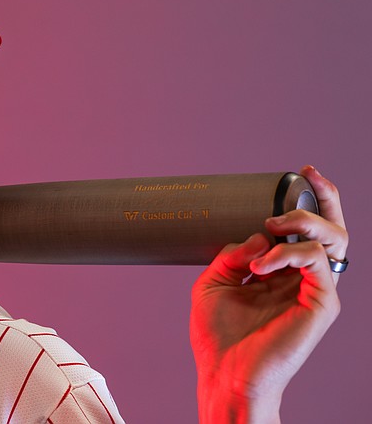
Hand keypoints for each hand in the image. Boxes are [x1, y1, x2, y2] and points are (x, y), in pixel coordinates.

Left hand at [190, 166, 345, 422]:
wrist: (223, 374)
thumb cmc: (219, 335)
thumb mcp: (213, 282)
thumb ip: (232, 254)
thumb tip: (260, 235)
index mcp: (282, 272)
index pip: (307, 230)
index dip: (312, 199)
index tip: (300, 173)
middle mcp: (303, 278)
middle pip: (332, 229)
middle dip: (323, 199)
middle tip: (301, 183)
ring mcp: (315, 291)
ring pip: (333, 240)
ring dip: (303, 223)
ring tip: (271, 226)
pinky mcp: (321, 305)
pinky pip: (317, 264)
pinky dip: (290, 253)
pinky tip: (262, 264)